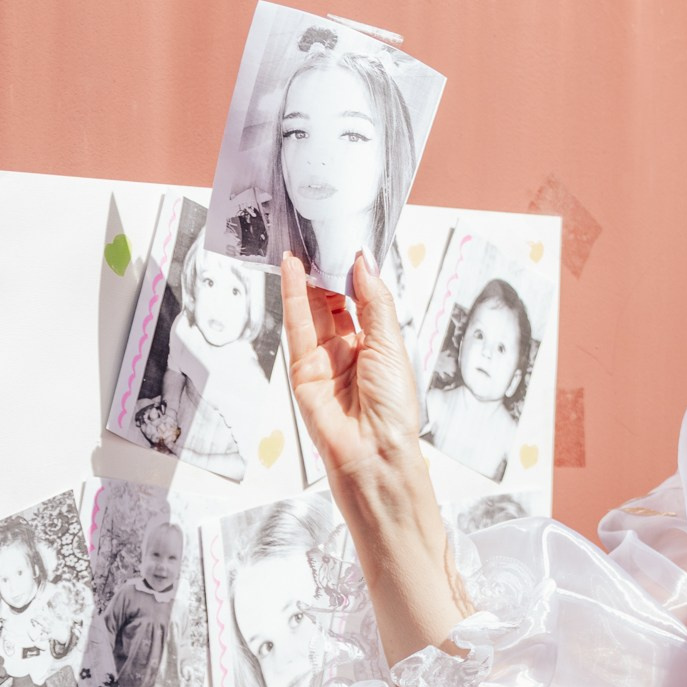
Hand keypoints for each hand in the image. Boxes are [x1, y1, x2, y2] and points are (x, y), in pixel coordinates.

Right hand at [282, 253, 423, 483]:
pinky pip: (297, 325)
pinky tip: (293, 269)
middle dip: (327, 270)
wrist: (374, 451)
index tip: (348, 243)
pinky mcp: (301, 368)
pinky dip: (293, 295)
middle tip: (321, 236)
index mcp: (377, 346)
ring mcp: (323, 359)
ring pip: (312, 308)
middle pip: (333, 301)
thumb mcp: (391, 344)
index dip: (354, 273)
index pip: (361, 300)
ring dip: (307, 276)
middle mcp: (349, 350)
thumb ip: (375, 301)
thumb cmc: (394, 408)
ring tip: (304, 242)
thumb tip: (363, 263)